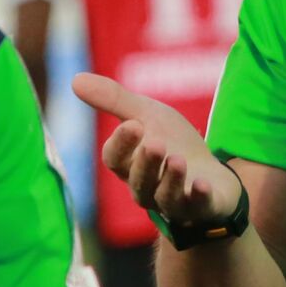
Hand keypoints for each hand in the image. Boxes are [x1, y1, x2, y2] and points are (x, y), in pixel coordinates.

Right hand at [72, 72, 240, 226]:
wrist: (210, 172)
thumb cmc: (171, 142)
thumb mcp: (147, 116)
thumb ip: (115, 100)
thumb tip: (75, 79)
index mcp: (129, 165)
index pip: (115, 159)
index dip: (122, 143)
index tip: (133, 124)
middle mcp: (146, 187)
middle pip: (139, 179)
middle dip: (146, 162)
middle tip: (155, 143)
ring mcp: (173, 200)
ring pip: (165, 196)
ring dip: (171, 179)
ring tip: (178, 160)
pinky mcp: (201, 207)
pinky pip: (197, 206)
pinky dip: (199, 197)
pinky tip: (202, 185)